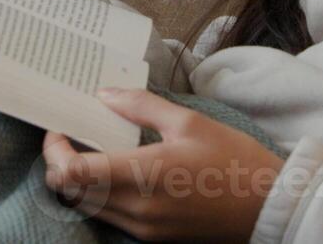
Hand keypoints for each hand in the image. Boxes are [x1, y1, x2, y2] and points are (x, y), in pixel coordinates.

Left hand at [42, 88, 283, 242]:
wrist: (269, 207)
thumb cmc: (233, 159)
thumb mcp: (189, 122)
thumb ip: (140, 106)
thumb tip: (103, 94)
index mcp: (143, 174)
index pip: (71, 173)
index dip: (53, 152)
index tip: (58, 130)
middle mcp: (136, 208)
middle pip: (70, 193)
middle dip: (60, 164)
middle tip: (69, 137)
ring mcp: (143, 227)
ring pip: (87, 208)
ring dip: (78, 182)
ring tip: (90, 152)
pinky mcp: (152, 238)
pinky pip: (110, 217)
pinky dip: (99, 196)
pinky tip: (114, 173)